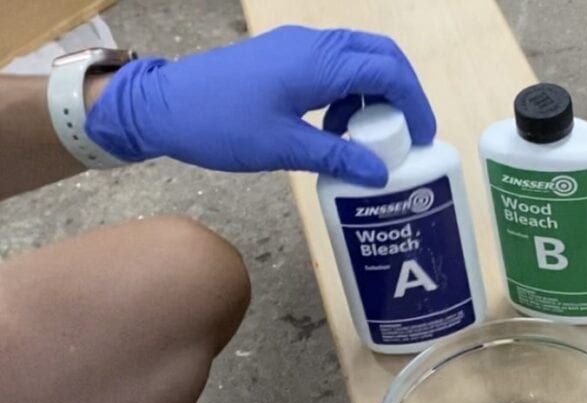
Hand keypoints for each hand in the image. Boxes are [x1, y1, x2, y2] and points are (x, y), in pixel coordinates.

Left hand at [85, 25, 434, 185]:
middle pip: (380, 56)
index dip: (414, 104)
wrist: (163, 106)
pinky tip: (334, 132)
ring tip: (368, 142)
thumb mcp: (284, 149)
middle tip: (408, 137)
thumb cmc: (221, 126)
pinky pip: (334, 69)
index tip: (422, 139)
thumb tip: (381, 173)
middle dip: (402, 95)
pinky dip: (347, 97)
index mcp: (318, 62)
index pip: (387, 71)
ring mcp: (298, 48)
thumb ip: (337, 156)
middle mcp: (314, 45)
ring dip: (373, 98)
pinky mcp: (286, 58)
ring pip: (358, 61)